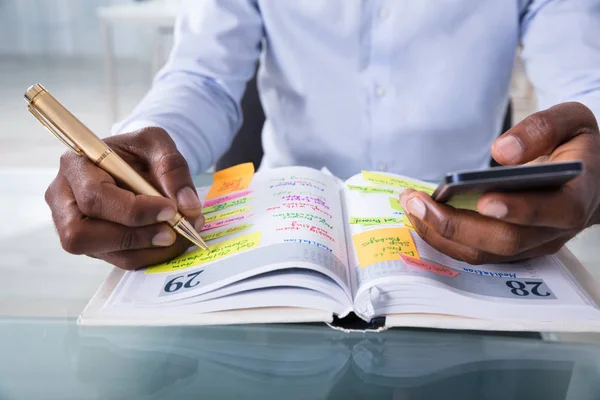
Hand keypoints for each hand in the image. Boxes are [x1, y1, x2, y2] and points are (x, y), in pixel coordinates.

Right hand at [45, 127, 204, 269]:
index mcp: (75, 165)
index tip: (170, 209)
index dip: (133, 210)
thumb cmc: (139, 151)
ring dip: (149, 250)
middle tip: (173, 231)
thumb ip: (172, 167)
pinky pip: (121, 260)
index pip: (94, 196)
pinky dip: (151, 255)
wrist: (136, 165)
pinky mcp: (95, 245)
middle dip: (135, 237)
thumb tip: (187, 206)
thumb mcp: (157, 143)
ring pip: (104, 253)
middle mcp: (64, 200)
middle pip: (81, 234)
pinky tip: (173, 241)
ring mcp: (74, 227)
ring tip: (181, 235)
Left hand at [400, 102, 599, 263]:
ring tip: (411, 206)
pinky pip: (475, 253)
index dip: (519, 209)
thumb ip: (543, 129)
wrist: (588, 179)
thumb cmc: (576, 148)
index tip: (484, 199)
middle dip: (456, 224)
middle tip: (418, 203)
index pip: (553, 211)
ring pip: (485, 253)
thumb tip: (503, 151)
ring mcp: (532, 244)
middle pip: (506, 239)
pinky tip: (421, 216)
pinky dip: (444, 238)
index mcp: (577, 196)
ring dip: (442, 233)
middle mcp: (555, 229)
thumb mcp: (571, 122)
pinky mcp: (511, 250)